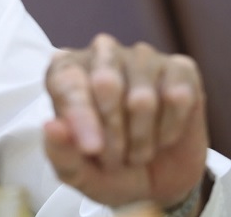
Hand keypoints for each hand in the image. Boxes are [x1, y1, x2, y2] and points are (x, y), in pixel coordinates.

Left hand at [44, 34, 207, 209]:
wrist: (156, 179)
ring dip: (141, 137)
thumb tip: (51, 127)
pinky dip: (169, 129)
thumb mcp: (78, 173)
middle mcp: (102, 53)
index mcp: (65, 70)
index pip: (67, 82)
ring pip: (142, 97)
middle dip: (113, 131)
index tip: (91, 148)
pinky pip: (177, 97)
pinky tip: (163, 135)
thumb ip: (60, 153)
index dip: (80, 117)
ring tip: (137, 151)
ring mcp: (142, 56)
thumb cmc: (106, 167)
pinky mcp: (180, 68)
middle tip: (114, 158)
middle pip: (105, 82)